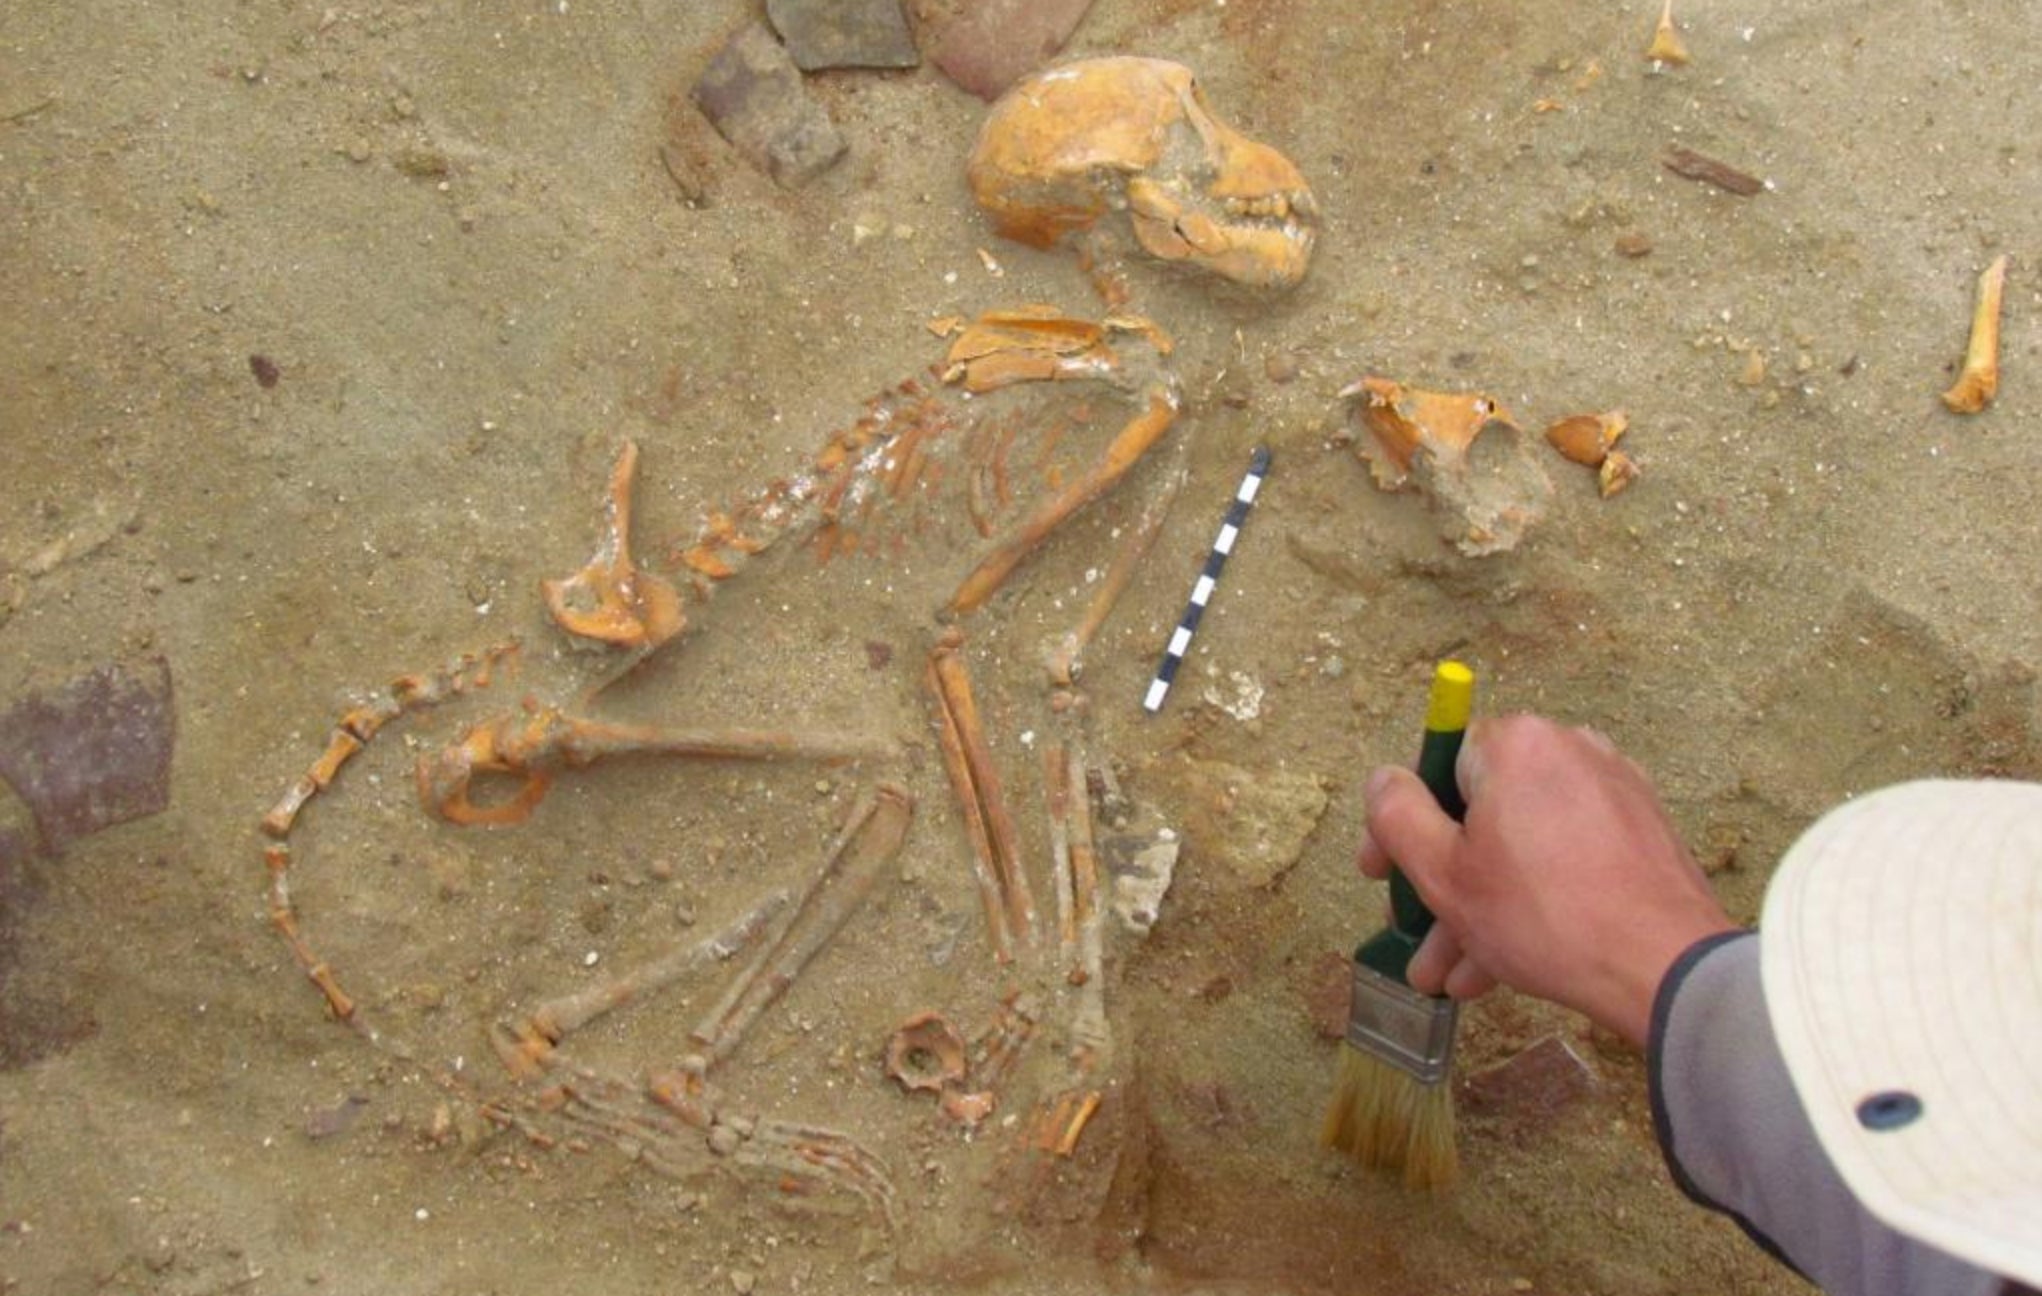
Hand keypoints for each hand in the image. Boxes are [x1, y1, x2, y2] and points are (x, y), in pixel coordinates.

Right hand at [1357, 715, 1735, 1046]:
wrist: (1664, 966)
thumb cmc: (1545, 916)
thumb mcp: (1444, 873)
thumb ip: (1396, 816)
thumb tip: (1384, 780)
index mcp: (1516, 744)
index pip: (1435, 765)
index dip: (1400, 825)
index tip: (1380, 876)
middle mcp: (1568, 749)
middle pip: (1480, 812)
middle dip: (1443, 883)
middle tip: (1418, 936)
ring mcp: (1612, 790)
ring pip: (1522, 844)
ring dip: (1482, 906)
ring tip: (1455, 975)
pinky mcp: (1641, 832)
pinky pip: (1566, 857)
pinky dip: (1532, 898)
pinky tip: (1505, 962)